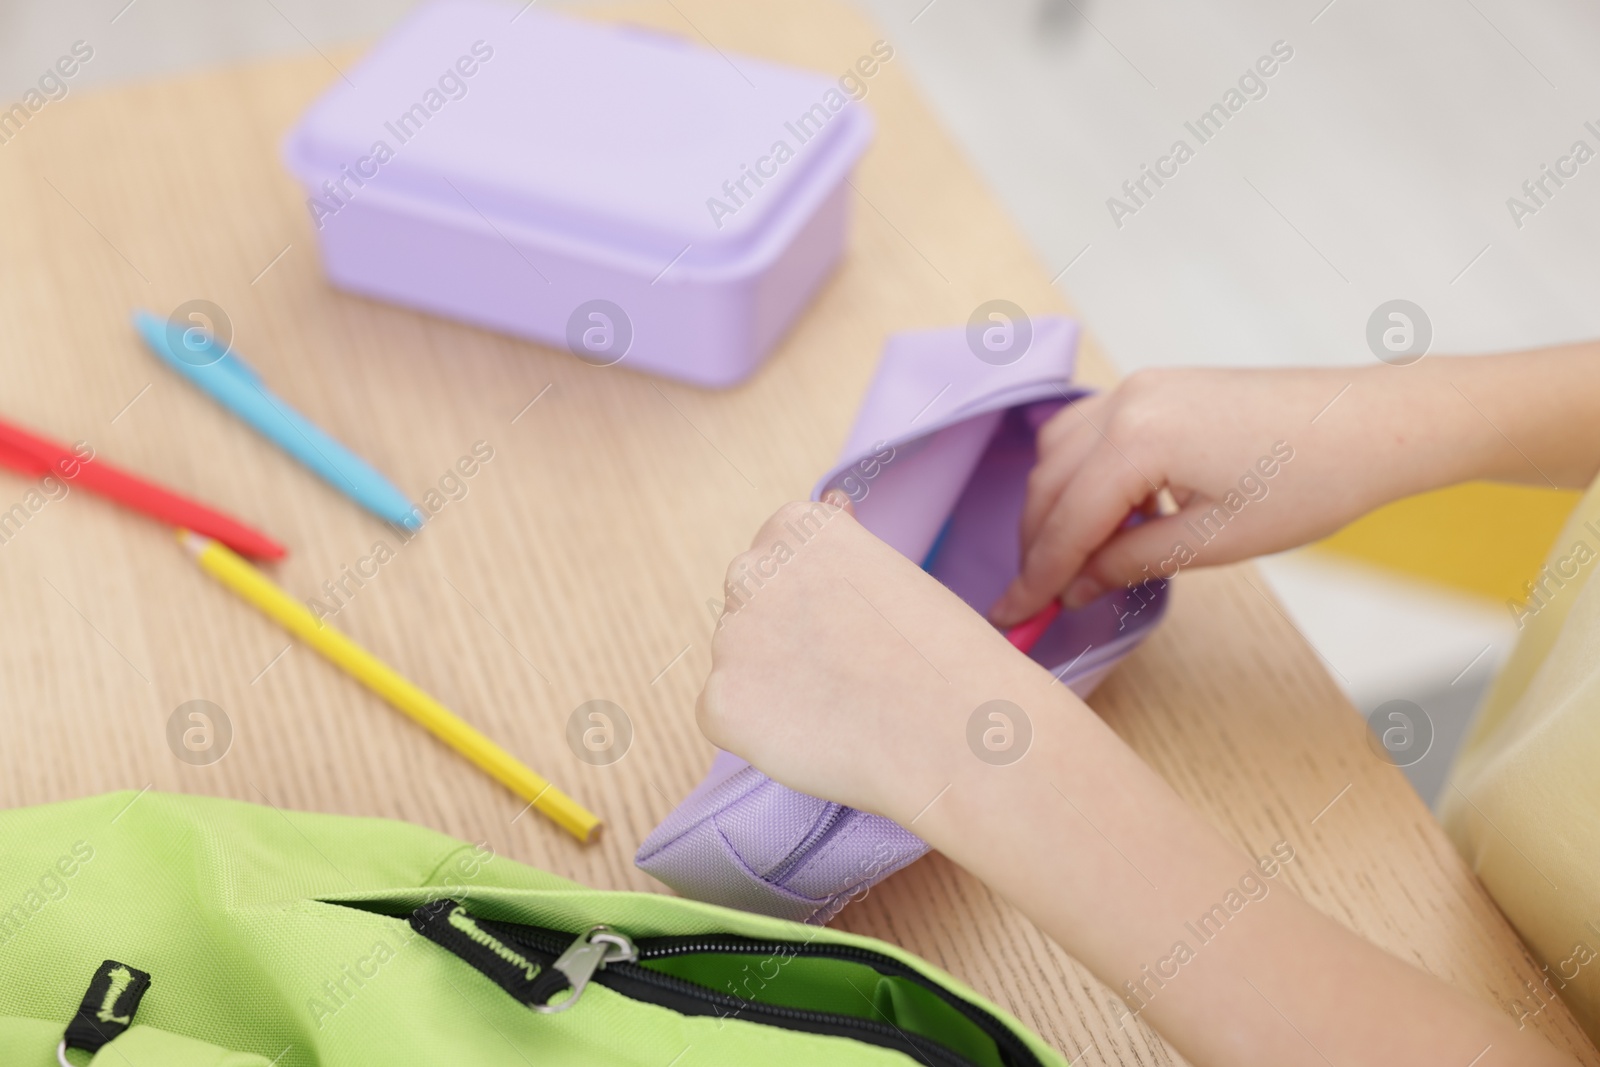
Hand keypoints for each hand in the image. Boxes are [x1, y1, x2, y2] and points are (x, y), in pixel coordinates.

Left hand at [697, 496, 1042, 822]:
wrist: (954, 729)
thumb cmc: (942, 651)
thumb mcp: (891, 568)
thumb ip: (840, 547)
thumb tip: (832, 501)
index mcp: (795, 526)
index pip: (777, 563)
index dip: (817, 607)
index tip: (856, 628)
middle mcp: (750, 570)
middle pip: (750, 609)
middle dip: (785, 640)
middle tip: (848, 674)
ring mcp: (728, 638)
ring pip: (739, 664)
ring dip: (773, 685)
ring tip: (840, 707)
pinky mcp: (719, 703)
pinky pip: (727, 718)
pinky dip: (760, 734)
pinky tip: (816, 737)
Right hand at [989, 366, 1458, 626]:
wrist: (1374, 423)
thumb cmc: (1311, 482)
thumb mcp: (1214, 541)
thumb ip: (1130, 561)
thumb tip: (1073, 586)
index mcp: (1138, 440)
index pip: (1065, 521)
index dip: (1035, 577)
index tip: (1011, 617)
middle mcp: (1126, 402)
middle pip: (1048, 483)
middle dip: (1036, 545)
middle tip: (1033, 600)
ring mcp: (1139, 387)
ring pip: (1058, 453)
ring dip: (1052, 508)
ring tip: (1070, 563)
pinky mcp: (1156, 386)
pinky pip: (1088, 432)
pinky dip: (1079, 476)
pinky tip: (1104, 516)